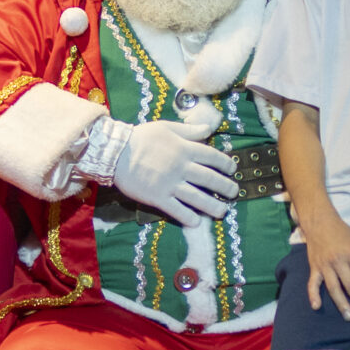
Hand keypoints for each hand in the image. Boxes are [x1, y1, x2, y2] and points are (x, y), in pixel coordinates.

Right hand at [112, 117, 238, 225]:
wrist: (115, 152)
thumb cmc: (140, 137)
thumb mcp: (166, 127)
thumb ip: (189, 130)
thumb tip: (209, 129)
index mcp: (184, 149)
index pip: (212, 157)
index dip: (225, 164)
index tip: (232, 170)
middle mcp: (181, 167)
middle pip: (209, 178)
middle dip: (225, 187)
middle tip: (234, 193)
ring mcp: (170, 184)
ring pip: (197, 197)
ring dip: (212, 205)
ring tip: (222, 211)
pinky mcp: (158, 197)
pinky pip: (176, 209)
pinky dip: (188, 217)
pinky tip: (196, 222)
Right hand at [302, 214, 349, 319]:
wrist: (319, 221)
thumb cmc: (342, 233)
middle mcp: (339, 261)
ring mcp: (325, 266)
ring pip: (334, 288)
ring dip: (341, 303)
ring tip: (349, 317)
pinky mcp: (314, 268)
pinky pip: (312, 283)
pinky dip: (313, 295)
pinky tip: (316, 306)